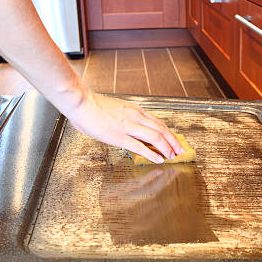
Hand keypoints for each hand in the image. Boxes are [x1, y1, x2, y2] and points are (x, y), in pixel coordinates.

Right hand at [65, 89, 182, 163]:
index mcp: (135, 110)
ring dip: (166, 148)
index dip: (169, 133)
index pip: (158, 122)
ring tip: (172, 156)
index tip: (175, 141)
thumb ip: (127, 117)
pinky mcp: (119, 136)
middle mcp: (135, 116)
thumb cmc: (94, 106)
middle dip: (173, 142)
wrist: (81, 102)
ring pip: (155, 137)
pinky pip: (140, 146)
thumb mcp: (117, 108)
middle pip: (161, 129)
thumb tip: (133, 128)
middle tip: (180, 151)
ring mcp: (128, 126)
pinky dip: (151, 153)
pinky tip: (158, 159)